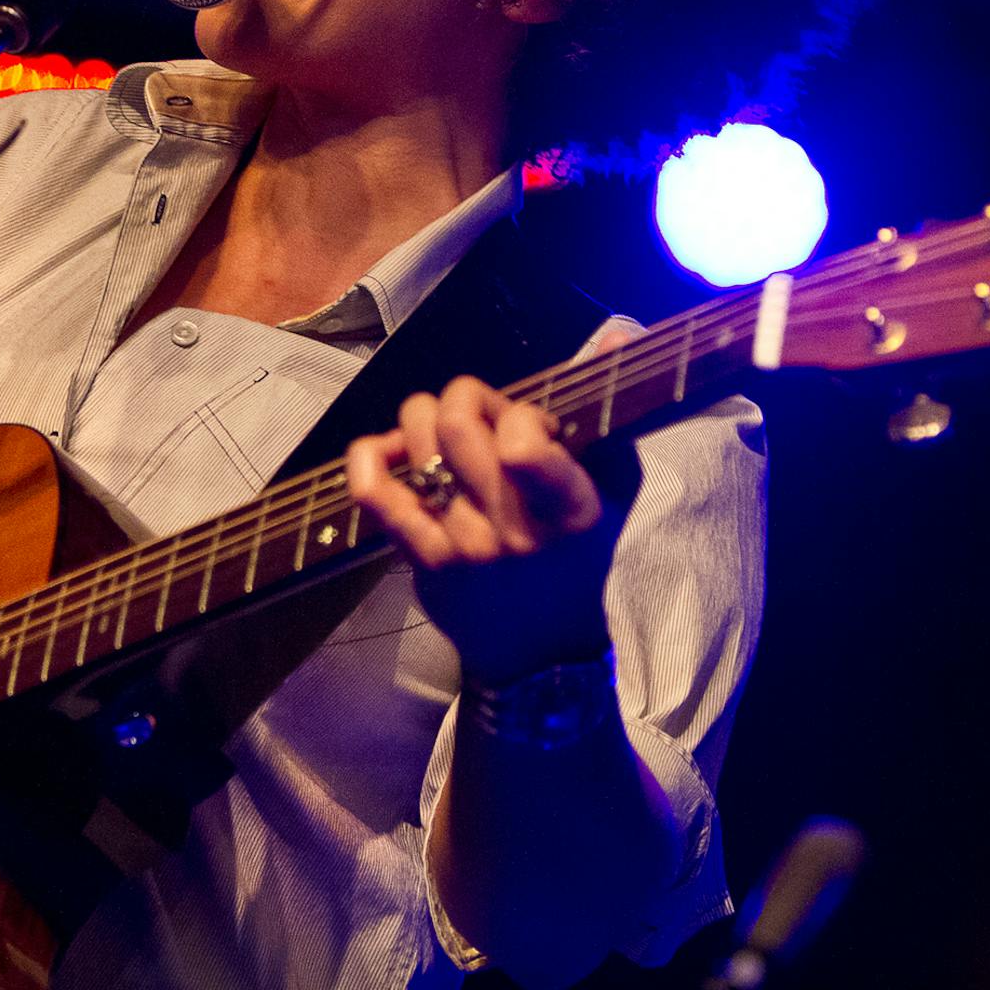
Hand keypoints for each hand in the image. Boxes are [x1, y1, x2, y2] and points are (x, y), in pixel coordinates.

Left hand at [344, 342, 629, 681]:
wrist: (544, 656)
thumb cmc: (579, 560)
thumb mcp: (612, 492)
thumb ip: (608, 415)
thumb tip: (619, 333)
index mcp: (572, 509)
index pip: (523, 441)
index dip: (517, 412)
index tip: (526, 425)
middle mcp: (515, 530)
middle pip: (456, 421)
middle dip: (463, 397)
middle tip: (474, 415)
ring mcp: (463, 546)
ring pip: (415, 440)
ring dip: (421, 417)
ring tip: (438, 433)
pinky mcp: (422, 559)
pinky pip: (373, 490)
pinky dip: (370, 454)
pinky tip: (389, 451)